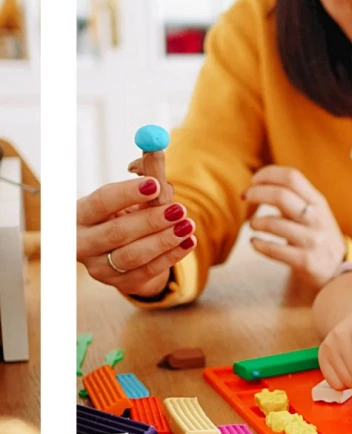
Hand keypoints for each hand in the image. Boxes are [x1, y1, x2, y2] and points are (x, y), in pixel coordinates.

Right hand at [77, 176, 196, 296]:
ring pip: (132, 256)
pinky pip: (148, 271)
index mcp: (80, 214)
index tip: (155, 184)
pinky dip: (171, 256)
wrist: (124, 247)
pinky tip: (189, 241)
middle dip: (150, 221)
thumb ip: (147, 174)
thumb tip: (156, 150)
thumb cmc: (126, 212)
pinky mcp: (120, 283)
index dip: (127, 193)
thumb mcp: (135, 194)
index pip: (100, 202)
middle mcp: (83, 243)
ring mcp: (100, 268)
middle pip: (116, 233)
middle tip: (179, 209)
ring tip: (188, 225)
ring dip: (163, 240)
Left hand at [243, 165, 346, 288]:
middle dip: (256, 193)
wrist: (338, 270)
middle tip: (245, 197)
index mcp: (317, 201)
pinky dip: (258, 244)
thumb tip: (258, 183)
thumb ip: (291, 197)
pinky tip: (254, 242)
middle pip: (281, 195)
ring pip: (274, 223)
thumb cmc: (317, 235)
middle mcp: (316, 218)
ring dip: (256, 222)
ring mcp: (312, 240)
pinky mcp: (305, 261)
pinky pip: (273, 250)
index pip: (292, 177)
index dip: (268, 175)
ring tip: (253, 224)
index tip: (254, 181)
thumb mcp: (313, 212)